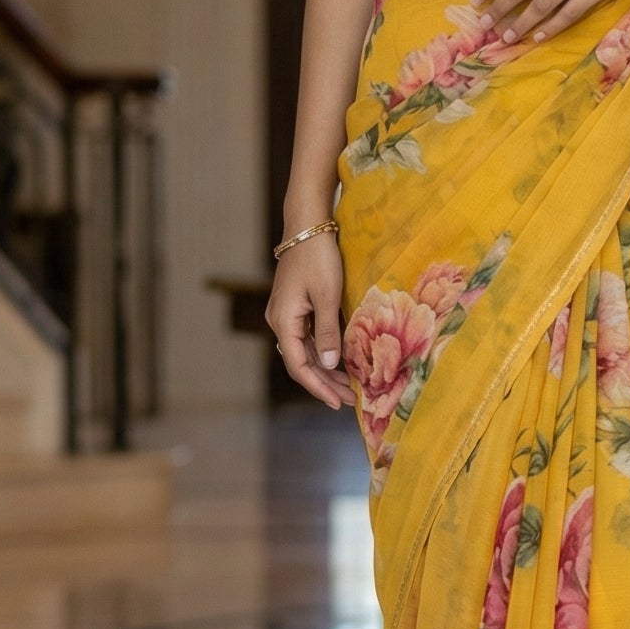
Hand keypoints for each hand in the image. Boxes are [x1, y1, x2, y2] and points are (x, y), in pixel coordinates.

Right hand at [266, 233, 351, 410]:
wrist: (307, 226)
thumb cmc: (318, 258)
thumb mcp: (327, 297)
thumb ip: (327, 332)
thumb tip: (328, 364)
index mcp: (283, 321)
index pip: (298, 366)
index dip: (318, 387)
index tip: (338, 402)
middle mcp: (280, 320)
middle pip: (300, 361)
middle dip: (324, 382)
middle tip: (349, 399)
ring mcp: (286, 313)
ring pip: (304, 350)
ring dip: (325, 368)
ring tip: (348, 385)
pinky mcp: (295, 305)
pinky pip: (306, 337)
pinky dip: (322, 351)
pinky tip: (338, 359)